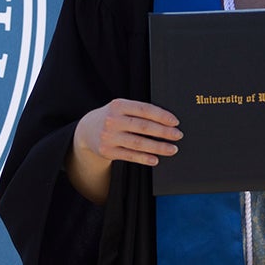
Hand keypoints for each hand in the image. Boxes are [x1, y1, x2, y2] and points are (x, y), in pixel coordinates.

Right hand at [64, 99, 180, 202]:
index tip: (175, 122)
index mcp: (118, 105)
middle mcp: (112, 120)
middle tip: (178, 135)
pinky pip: (129, 155)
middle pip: (143, 127)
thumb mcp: (121, 108)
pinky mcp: (107, 151)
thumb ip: (139, 111)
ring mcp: (109, 136)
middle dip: (164, 132)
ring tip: (172, 149)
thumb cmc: (112, 117)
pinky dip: (144, 158)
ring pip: (138, 143)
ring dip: (158, 147)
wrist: (87, 130)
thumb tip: (167, 122)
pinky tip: (155, 159)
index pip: (144, 109)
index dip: (162, 116)